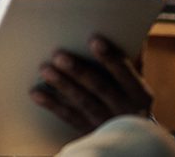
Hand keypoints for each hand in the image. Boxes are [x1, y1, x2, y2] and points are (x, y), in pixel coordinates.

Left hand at [30, 35, 152, 134]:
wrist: (133, 137)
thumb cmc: (126, 96)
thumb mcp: (131, 85)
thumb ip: (116, 65)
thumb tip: (93, 38)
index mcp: (138, 92)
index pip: (125, 72)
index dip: (110, 57)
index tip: (94, 40)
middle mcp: (125, 108)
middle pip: (99, 87)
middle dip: (78, 70)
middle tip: (58, 54)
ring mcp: (107, 122)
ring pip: (83, 102)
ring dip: (62, 84)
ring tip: (45, 69)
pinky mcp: (89, 132)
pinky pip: (69, 117)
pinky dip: (52, 104)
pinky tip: (36, 93)